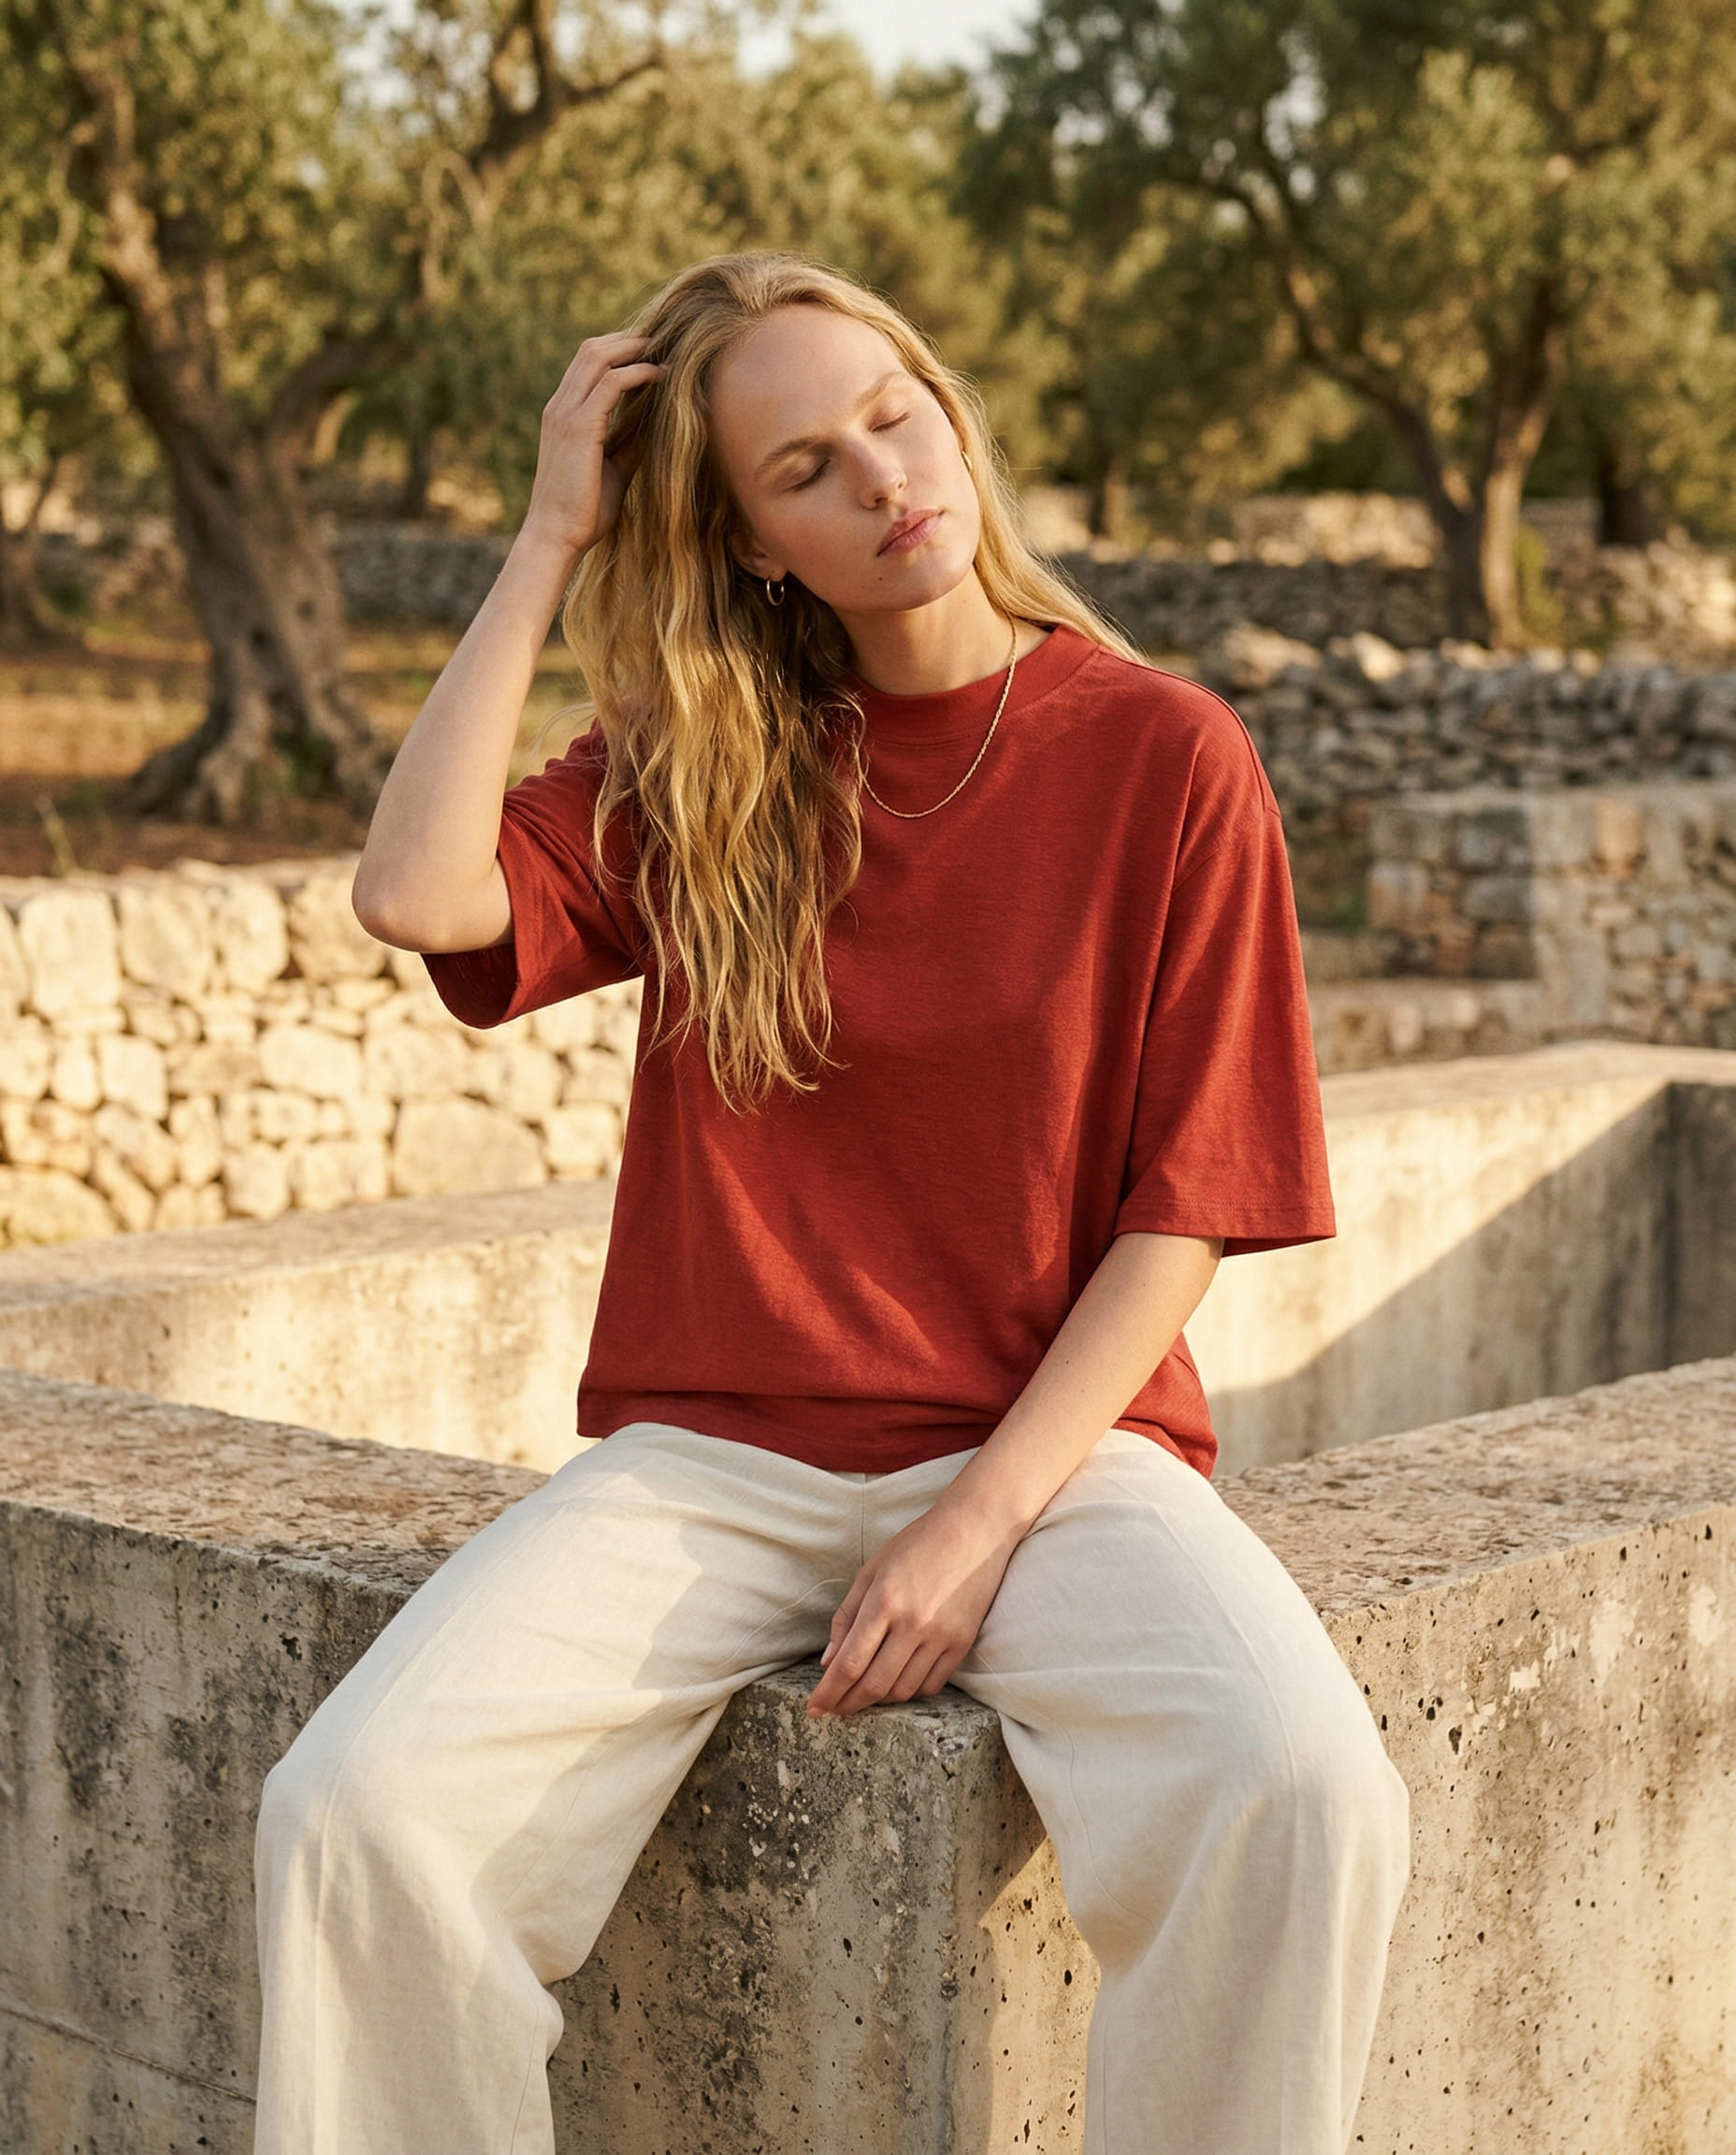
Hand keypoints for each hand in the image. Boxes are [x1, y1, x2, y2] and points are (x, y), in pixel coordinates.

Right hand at [519, 333, 663, 564]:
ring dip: (635, 349)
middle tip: (664, 343)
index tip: (652, 353)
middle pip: (593, 350)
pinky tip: (661, 376)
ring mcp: (565, 413)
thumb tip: (657, 425)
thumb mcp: (614, 468)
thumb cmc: (583, 510)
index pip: (588, 363)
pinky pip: (611, 384)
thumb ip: (630, 442)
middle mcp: (560, 406)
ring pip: (599, 357)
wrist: (556, 536)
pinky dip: (638, 374)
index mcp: (563, 413)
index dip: (619, 350)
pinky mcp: (579, 427)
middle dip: (629, 340)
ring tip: (666, 352)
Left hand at [805, 1496, 1022, 1718]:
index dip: (829, 1692)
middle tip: (835, 1709)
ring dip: (878, 1700)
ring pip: (902, 1690)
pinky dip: (910, 1691)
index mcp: (884, 1601)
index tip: (815, 1709)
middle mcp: (913, 1623)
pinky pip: (932, 1685)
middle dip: (848, 1704)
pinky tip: (897, 1684)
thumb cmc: (916, 1544)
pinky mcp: (963, 1643)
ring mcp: (941, 1635)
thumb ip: (847, 1617)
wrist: (974, 1530)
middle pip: (874, 1685)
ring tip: (864, 1694)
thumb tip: (829, 1662)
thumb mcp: (871, 1570)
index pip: (849, 1663)